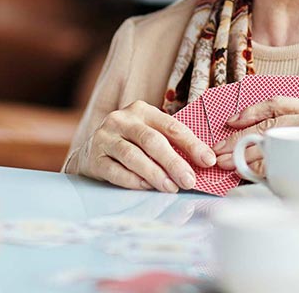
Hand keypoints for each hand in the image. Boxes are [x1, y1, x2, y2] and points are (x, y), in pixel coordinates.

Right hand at [77, 100, 216, 191]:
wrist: (90, 153)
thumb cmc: (129, 143)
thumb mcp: (148, 134)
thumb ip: (171, 143)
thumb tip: (204, 161)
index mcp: (142, 110)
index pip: (172, 126)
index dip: (192, 144)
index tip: (208, 160)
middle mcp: (122, 120)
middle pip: (153, 141)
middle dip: (174, 162)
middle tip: (189, 180)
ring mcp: (105, 138)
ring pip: (134, 156)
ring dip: (156, 174)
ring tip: (172, 187)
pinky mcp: (94, 158)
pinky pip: (116, 171)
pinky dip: (134, 181)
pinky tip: (148, 187)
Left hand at [213, 97, 298, 174]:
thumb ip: (293, 132)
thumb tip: (247, 140)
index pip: (277, 103)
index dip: (251, 111)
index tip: (230, 121)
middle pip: (269, 127)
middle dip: (239, 140)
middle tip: (219, 152)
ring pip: (272, 147)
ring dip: (244, 158)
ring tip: (228, 164)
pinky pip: (281, 166)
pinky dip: (261, 171)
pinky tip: (250, 175)